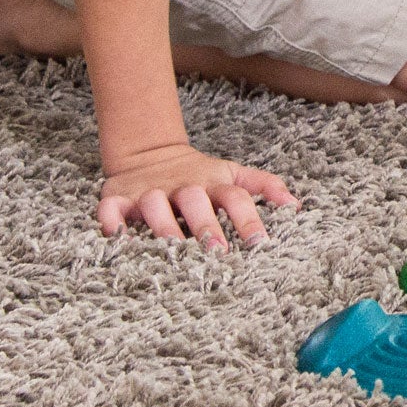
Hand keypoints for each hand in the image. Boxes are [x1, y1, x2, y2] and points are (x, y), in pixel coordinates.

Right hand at [98, 144, 298, 247]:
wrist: (149, 154)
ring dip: (163, 226)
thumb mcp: (233, 175)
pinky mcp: (118, 198)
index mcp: (213, 183)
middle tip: (218, 252)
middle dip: (207, 226)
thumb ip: (265, 186)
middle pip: (195, 201)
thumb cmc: (199, 175)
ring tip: (173, 250)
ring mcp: (149, 191)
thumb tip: (295, 206)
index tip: (261, 243)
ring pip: (154, 205)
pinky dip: (112, 224)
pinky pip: (111, 210)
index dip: (248, 218)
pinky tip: (119, 241)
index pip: (236, 197)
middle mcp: (182, 186)